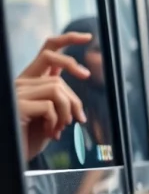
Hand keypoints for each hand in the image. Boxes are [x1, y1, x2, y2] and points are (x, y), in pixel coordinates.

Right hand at [17, 33, 92, 158]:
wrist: (15, 155)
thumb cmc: (33, 137)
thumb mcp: (52, 114)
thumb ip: (62, 98)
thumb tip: (81, 86)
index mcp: (32, 80)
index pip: (48, 50)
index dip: (67, 39)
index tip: (88, 37)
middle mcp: (23, 81)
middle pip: (51, 57)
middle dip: (72, 65)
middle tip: (86, 77)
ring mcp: (18, 91)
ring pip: (57, 87)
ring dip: (68, 109)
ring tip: (63, 127)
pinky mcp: (18, 104)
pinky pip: (50, 105)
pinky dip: (57, 121)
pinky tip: (52, 132)